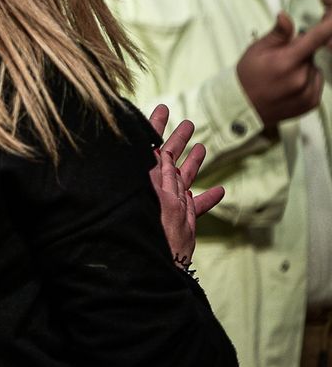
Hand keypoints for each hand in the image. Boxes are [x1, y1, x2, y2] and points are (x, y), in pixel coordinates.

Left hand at [148, 104, 224, 263]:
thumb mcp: (153, 196)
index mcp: (149, 176)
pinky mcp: (183, 219)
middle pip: (170, 157)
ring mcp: (171, 202)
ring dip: (194, 162)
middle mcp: (160, 186)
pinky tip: (220, 191)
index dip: (154, 125)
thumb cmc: (146, 226)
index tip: (163, 108)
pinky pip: (196, 206)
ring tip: (203, 147)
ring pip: (184, 178)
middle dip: (178, 139)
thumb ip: (158, 177)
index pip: (151, 145)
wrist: (152, 258)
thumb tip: (159, 154)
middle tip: (188, 123)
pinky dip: (207, 198)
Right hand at [236, 11, 331, 127]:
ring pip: (315, 69)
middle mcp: (301, 78)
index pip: (315, 39)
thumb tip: (285, 16)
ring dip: (305, 67)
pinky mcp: (312, 102)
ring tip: (285, 75)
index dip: (328, 27)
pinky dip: (308, 80)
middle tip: (282, 59)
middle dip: (301, 52)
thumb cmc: (248, 75)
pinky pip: (317, 82)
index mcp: (286, 61)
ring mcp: (308, 92)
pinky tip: (291, 84)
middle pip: (312, 54)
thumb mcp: (256, 49)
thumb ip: (277, 34)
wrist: (244, 106)